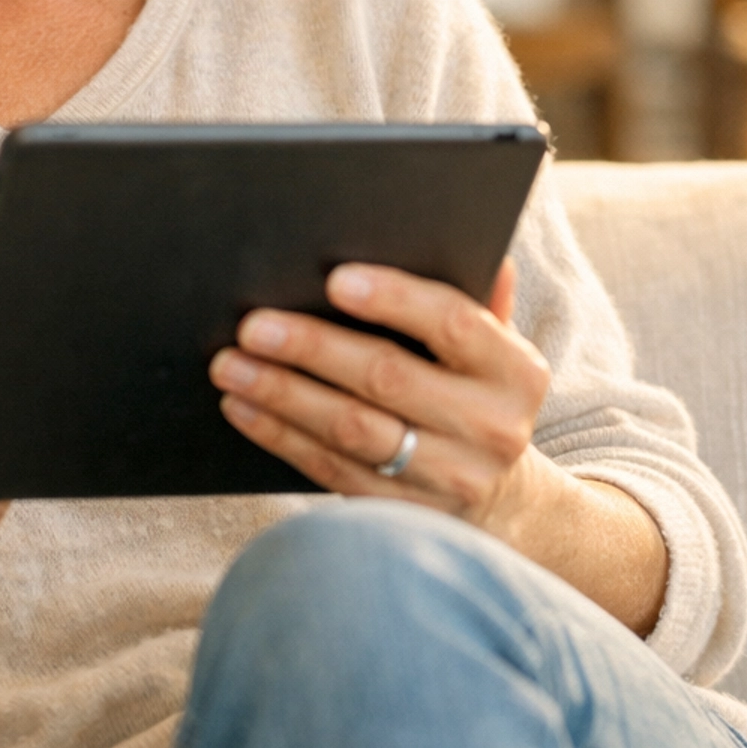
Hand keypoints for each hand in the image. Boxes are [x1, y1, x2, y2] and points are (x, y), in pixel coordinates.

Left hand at [208, 260, 550, 534]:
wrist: (505, 502)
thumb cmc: (478, 395)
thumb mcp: (496, 348)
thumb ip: (479, 298)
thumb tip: (466, 234)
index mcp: (516, 371)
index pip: (454, 323)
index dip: (394, 299)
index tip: (334, 280)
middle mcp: (491, 427)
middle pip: (388, 378)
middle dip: (313, 349)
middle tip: (252, 326)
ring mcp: (450, 478)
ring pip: (351, 429)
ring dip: (282, 395)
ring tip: (230, 365)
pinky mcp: (405, 513)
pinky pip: (331, 470)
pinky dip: (280, 436)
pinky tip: (242, 407)